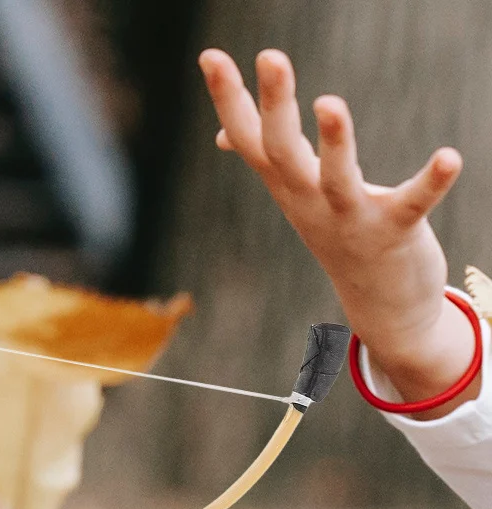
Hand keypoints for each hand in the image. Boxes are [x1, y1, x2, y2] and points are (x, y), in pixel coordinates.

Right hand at [199, 47, 475, 410]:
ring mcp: (348, 219)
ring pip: (335, 179)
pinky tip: (449, 157)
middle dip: (275, 105)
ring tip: (330, 103)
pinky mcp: (394, 231)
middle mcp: (309, 201)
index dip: (227, 98)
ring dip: (334, 143)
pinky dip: (431, 183)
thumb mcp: (299, 195)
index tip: (208, 55)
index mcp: (288, 186)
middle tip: (270, 56)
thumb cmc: (343, 234)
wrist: (382, 303)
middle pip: (282, 151)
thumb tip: (223, 136)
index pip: (249, 137)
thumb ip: (267, 160)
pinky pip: (413, 203)